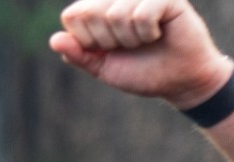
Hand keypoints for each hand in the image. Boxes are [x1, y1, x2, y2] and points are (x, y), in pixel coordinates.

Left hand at [49, 0, 232, 108]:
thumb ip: (78, 54)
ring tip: (145, 40)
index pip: (73, 16)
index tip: (107, 49)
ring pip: (116, 14)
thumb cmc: (141, 72)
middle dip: (108, 40)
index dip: (88, 40)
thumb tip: (54, 40)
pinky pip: (142, 14)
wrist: (179, 80)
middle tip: (129, 45)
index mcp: (98, 9)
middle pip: (91, 13)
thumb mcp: (103, 68)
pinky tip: (158, 33)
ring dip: (130, 39)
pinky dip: (147, 33)